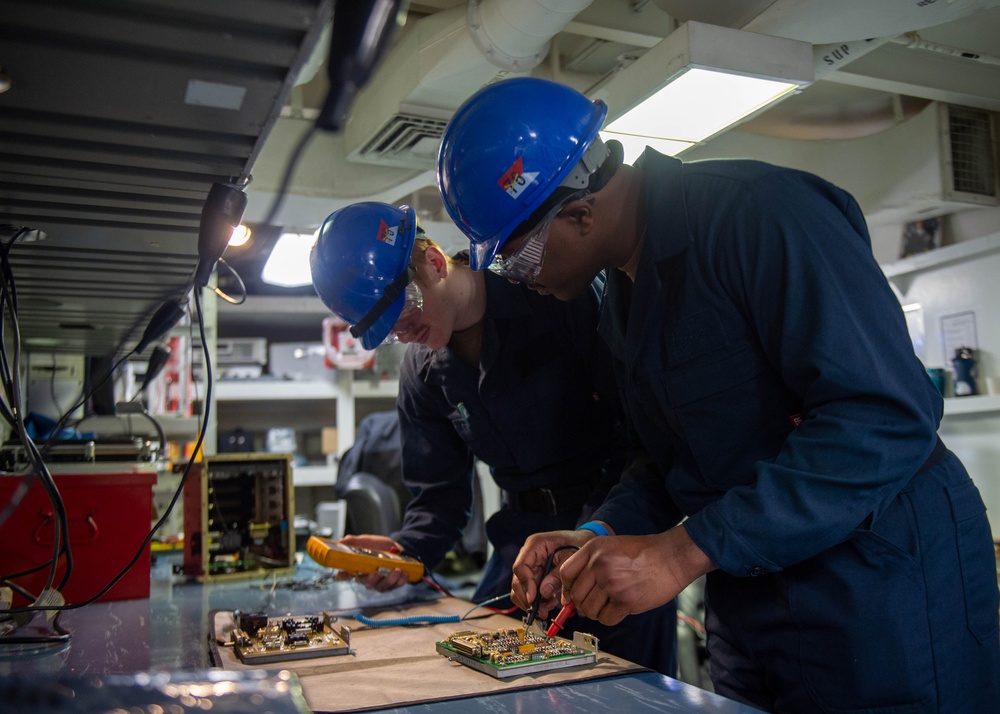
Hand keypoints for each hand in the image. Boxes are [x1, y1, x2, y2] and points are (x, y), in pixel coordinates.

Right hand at [336, 534, 409, 591]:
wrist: (398, 549)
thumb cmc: (380, 547)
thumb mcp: (368, 541)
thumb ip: (355, 541)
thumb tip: (342, 541)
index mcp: (357, 568)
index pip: (344, 574)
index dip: (343, 575)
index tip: (347, 572)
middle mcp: (366, 578)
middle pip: (365, 582)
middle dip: (372, 578)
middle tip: (378, 572)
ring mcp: (379, 583)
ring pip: (381, 586)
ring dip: (390, 579)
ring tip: (397, 570)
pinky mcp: (391, 585)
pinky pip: (395, 585)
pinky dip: (400, 580)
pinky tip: (404, 574)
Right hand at [510, 529, 598, 620]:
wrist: (584, 541)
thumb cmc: (577, 543)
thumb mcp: (571, 557)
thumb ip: (558, 575)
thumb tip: (543, 593)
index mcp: (534, 545)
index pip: (521, 567)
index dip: (525, 584)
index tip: (533, 598)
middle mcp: (529, 556)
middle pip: (518, 580)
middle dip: (528, 598)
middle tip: (540, 610)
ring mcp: (531, 566)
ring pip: (522, 589)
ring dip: (533, 602)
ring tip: (547, 607)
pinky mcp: (536, 575)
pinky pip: (531, 591)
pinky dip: (539, 600)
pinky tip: (550, 602)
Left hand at [559, 525, 715, 624]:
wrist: (672, 557)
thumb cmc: (644, 552)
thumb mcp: (611, 546)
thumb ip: (590, 563)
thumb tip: (572, 591)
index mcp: (593, 549)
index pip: (565, 573)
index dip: (568, 587)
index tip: (573, 594)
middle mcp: (599, 565)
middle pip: (576, 595)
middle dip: (583, 603)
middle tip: (596, 603)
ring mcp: (612, 583)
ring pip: (589, 610)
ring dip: (597, 612)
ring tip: (610, 604)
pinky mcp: (625, 601)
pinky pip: (605, 619)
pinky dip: (610, 618)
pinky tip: (620, 609)